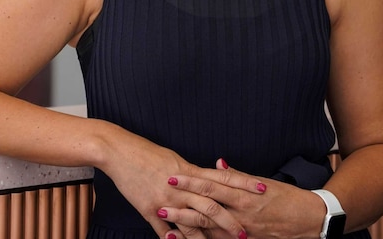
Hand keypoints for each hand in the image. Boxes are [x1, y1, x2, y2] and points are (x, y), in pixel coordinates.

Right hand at [98, 131, 250, 238]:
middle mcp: (180, 186)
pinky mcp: (148, 209)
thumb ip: (193, 172)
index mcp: (190, 170)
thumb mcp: (174, 159)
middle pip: (211, 205)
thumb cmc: (147, 152)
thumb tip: (209, 175)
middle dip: (229, 220)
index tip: (262, 189)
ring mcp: (165, 199)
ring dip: (207, 237)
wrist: (120, 151)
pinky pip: (165, 231)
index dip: (244, 184)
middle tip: (245, 233)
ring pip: (191, 222)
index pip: (223, 177)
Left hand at [158, 159, 323, 238]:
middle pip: (206, 208)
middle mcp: (242, 214)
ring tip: (166, 221)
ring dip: (186, 225)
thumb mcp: (264, 182)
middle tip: (161, 199)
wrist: (311, 221)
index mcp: (246, 195)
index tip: (173, 175)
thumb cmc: (288, 198)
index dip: (191, 180)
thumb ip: (238, 177)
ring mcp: (243, 231)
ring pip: (209, 229)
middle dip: (182, 204)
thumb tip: (217, 165)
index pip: (213, 184)